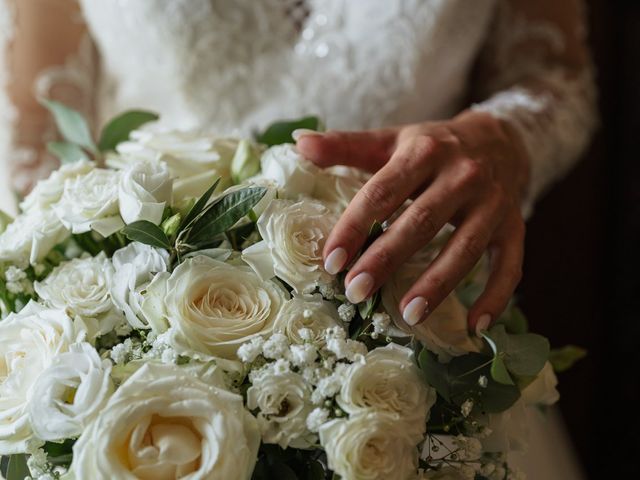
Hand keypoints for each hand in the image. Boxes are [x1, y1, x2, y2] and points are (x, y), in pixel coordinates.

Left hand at [295, 111, 529, 331]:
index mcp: (424, 151)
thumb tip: (299, 143)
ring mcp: (493, 203)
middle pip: (422, 221)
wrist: (500, 139)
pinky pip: (510, 265)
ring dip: (437, 284)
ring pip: (465, 248)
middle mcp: (463, 174)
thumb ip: (346, 145)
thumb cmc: (433, 146)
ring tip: (407, 315)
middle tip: (355, 292)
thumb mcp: (391, 140)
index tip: (330, 261)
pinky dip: (496, 296)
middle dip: (387, 259)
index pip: (383, 192)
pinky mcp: (514, 226)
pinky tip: (475, 327)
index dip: (354, 226)